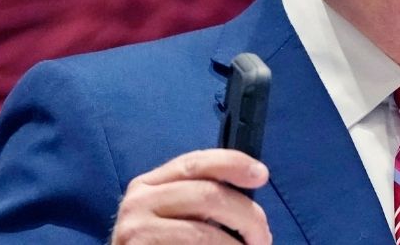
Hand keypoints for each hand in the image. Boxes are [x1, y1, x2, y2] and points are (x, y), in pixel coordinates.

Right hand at [111, 148, 271, 243]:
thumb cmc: (162, 243)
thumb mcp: (175, 214)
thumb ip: (202, 197)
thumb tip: (252, 183)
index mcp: (150, 183)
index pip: (195, 162)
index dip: (232, 163)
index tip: (261, 174)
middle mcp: (139, 200)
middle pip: (208, 195)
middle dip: (247, 216)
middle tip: (263, 238)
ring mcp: (136, 230)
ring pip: (204, 233)